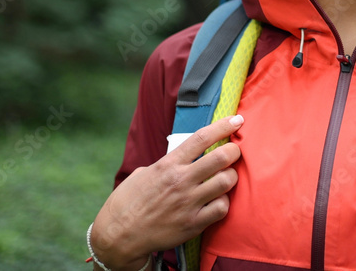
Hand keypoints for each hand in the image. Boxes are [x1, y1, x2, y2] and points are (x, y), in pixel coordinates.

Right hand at [90, 115, 244, 270]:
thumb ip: (168, 163)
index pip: (202, 138)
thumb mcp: (144, 173)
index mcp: (168, 164)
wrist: (118, 235)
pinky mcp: (193, 224)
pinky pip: (222, 208)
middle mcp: (181, 181)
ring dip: (231, 176)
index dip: (223, 126)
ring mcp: (188, 203)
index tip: (237, 120)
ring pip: (226, 181)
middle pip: (221, 157)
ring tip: (226, 177)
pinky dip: (224, 202)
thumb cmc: (128, 201)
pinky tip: (218, 200)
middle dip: (234, 150)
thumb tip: (184, 155)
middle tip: (234, 151)